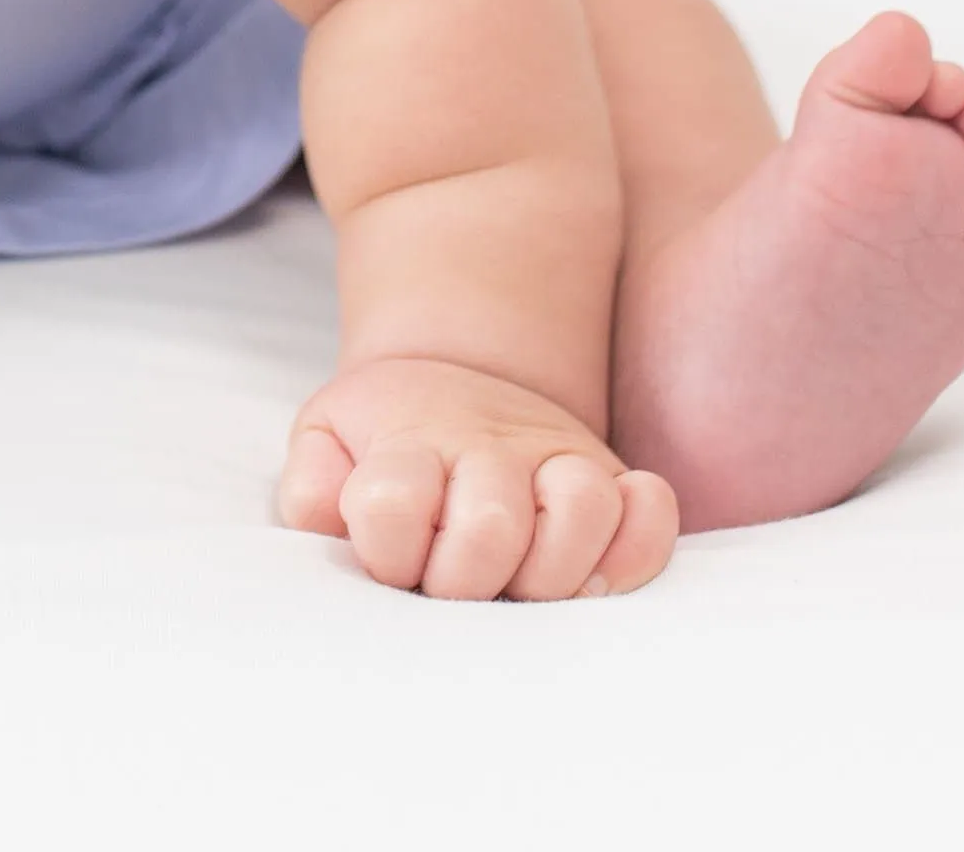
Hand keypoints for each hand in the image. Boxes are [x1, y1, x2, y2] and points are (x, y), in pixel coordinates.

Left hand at [279, 356, 675, 598]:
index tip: (388, 562)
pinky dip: (637, 546)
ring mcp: (555, 457)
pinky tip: (598, 575)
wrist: (452, 374)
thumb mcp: (326, 443)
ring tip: (523, 588)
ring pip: (582, 507)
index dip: (385, 553)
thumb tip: (329, 526)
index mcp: (409, 441)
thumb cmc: (385, 438)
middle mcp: (488, 446)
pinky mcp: (610, 476)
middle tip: (453, 588)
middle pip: (489, 523)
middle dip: (465, 580)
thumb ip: (313, 488)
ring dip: (552, 569)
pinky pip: (651, 509)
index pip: (390, 505)